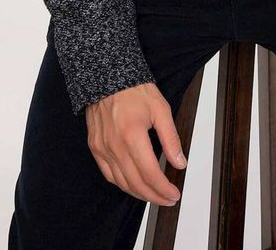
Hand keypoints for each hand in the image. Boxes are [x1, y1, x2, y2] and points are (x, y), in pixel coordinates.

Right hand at [84, 82, 187, 205]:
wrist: (107, 76)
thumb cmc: (134, 89)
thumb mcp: (161, 109)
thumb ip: (171, 138)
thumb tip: (180, 162)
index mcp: (132, 135)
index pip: (150, 174)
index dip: (164, 189)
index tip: (174, 193)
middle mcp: (114, 145)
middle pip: (135, 183)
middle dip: (154, 196)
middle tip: (168, 199)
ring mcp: (102, 148)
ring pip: (121, 183)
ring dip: (139, 194)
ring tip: (154, 195)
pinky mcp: (95, 147)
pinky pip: (108, 174)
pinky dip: (122, 184)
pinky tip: (133, 185)